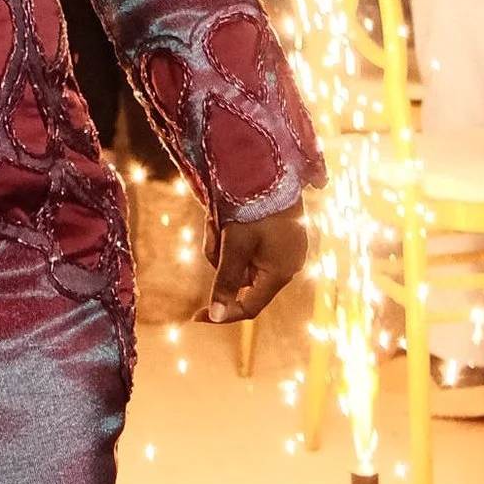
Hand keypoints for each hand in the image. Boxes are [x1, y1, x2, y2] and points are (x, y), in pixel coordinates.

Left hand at [205, 199, 309, 323]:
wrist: (274, 168)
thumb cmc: (255, 207)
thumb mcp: (234, 244)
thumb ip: (225, 281)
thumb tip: (215, 316)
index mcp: (280, 273)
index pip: (250, 307)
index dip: (222, 313)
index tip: (195, 316)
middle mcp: (288, 265)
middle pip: (243, 279)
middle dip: (221, 259)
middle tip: (214, 229)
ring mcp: (286, 249)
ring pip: (243, 261)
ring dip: (225, 243)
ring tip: (221, 216)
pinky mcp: (282, 234)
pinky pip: (252, 246)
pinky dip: (236, 235)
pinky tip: (230, 214)